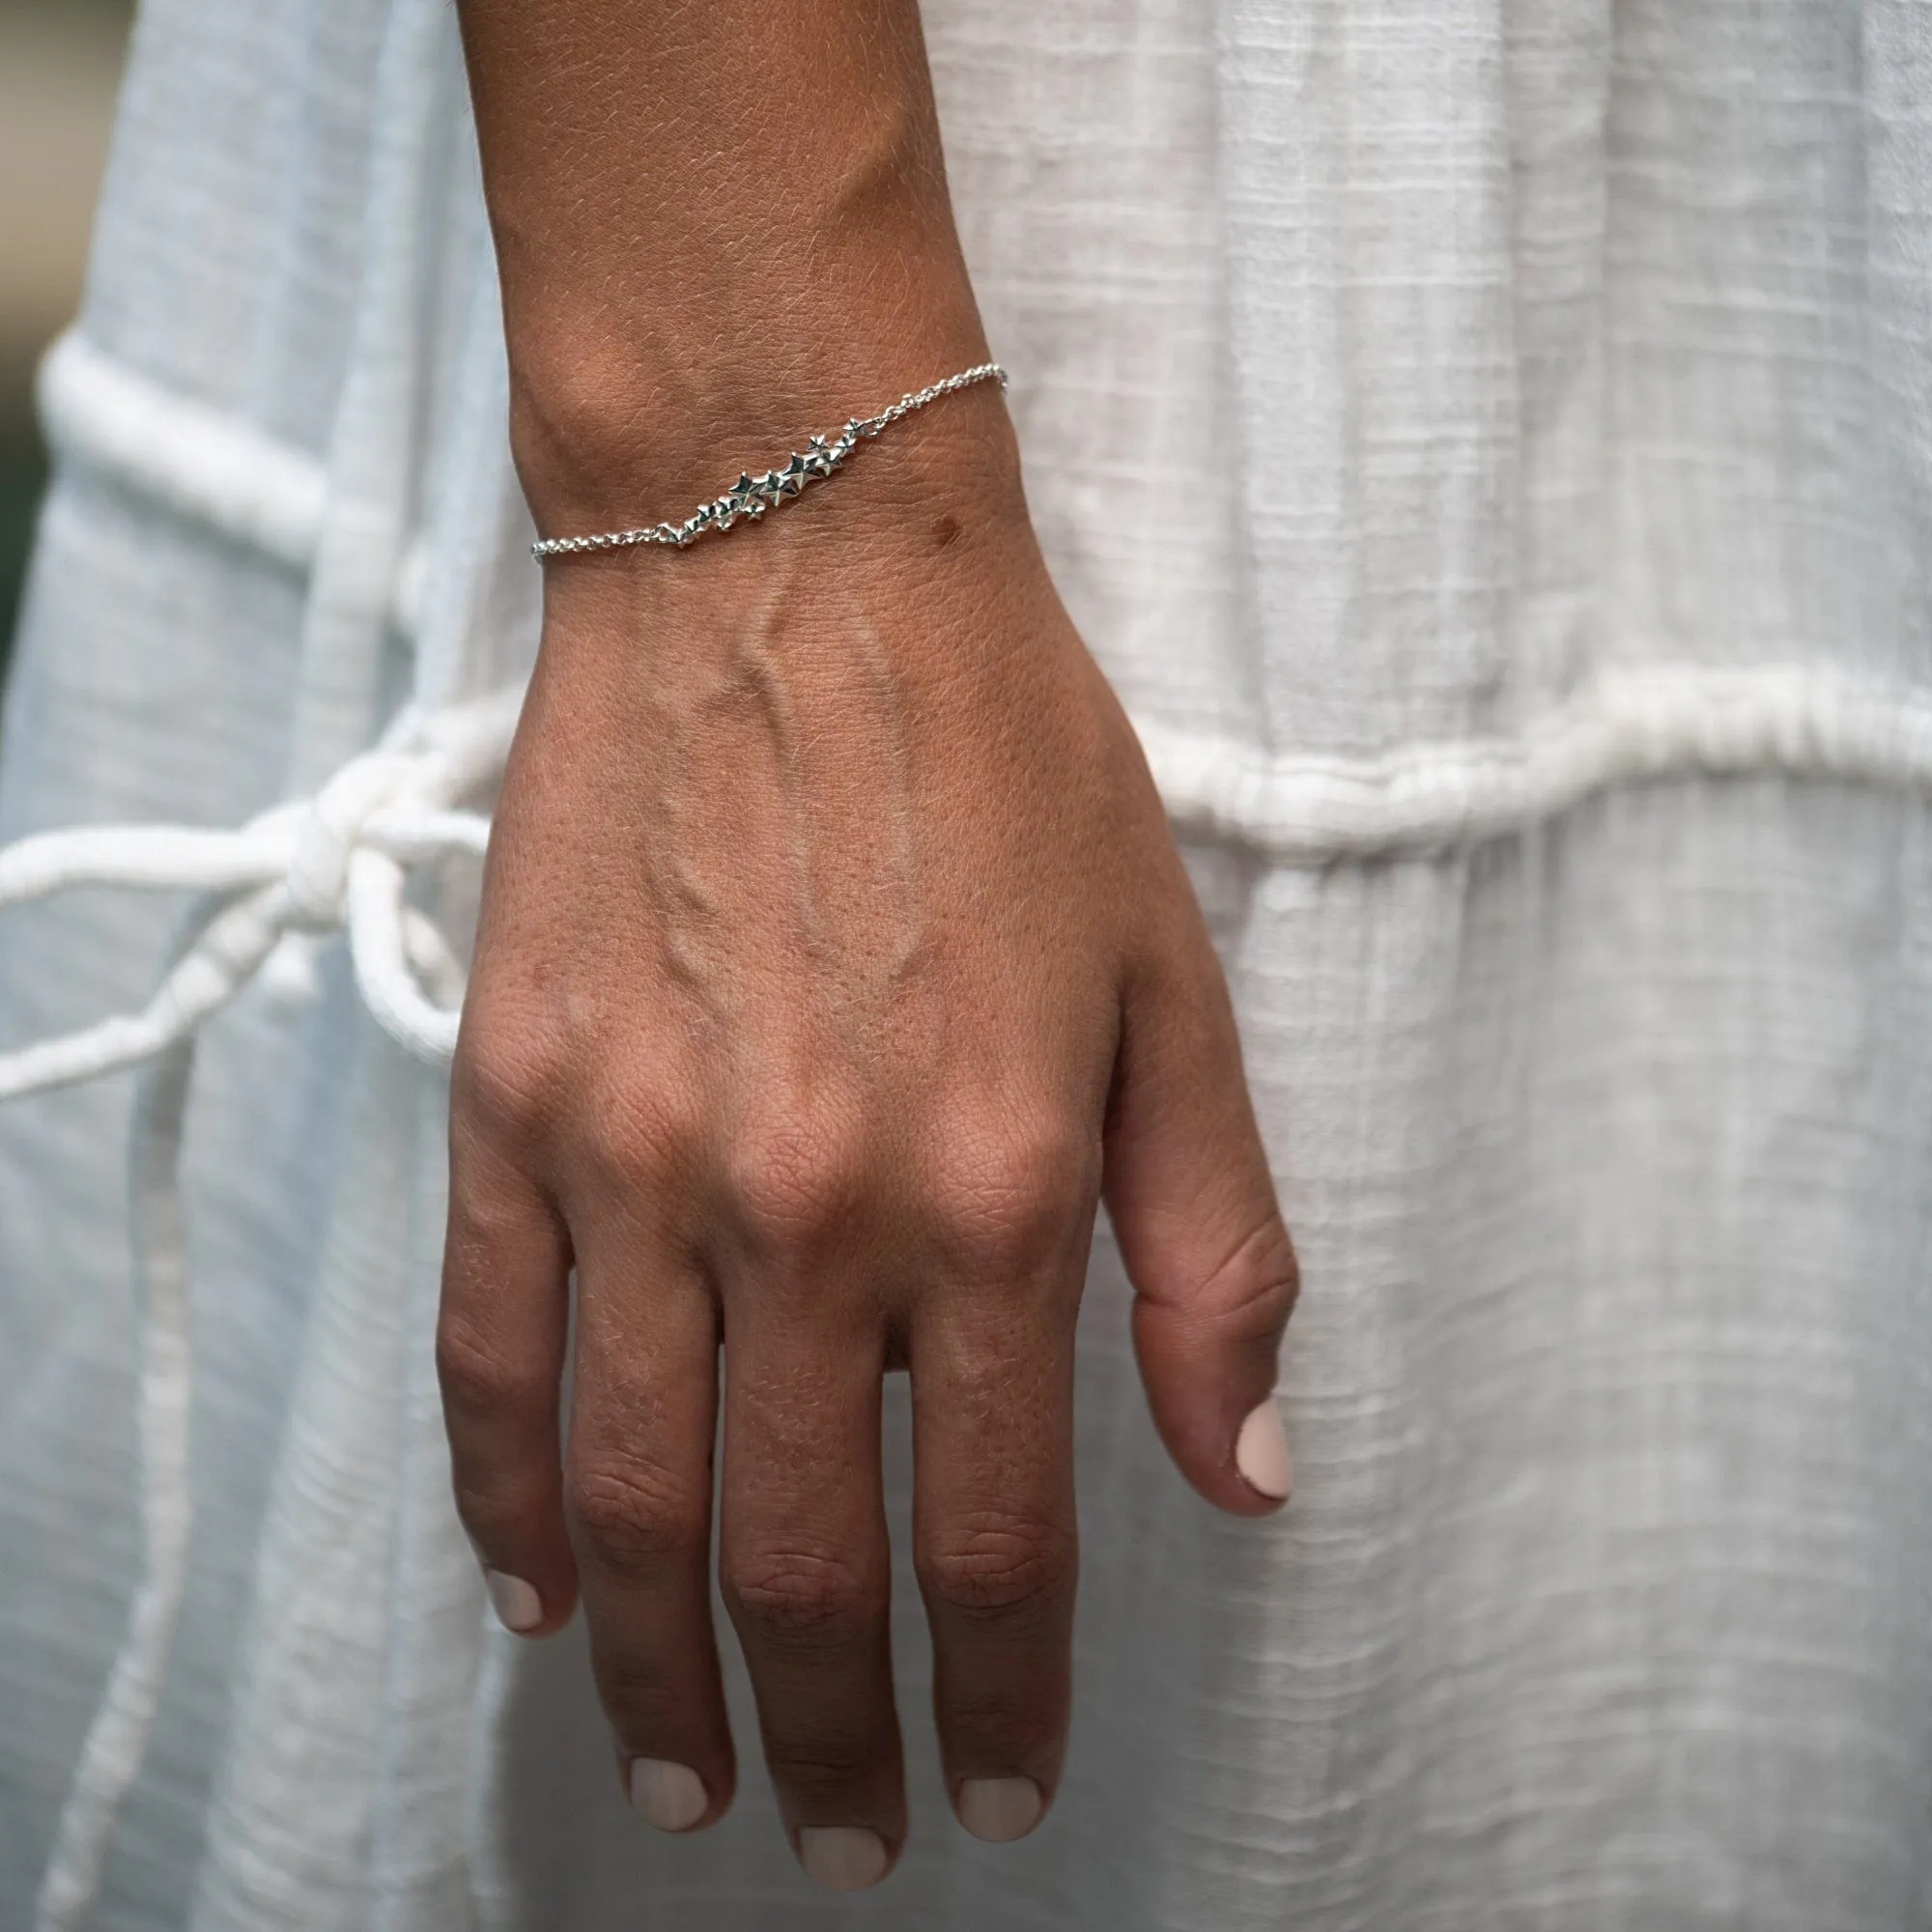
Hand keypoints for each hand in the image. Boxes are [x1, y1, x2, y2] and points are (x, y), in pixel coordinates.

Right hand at [435, 391, 1296, 1888]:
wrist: (792, 561)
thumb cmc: (1004, 758)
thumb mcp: (1172, 991)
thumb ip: (1216, 1252)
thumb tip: (1244, 1475)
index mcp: (998, 1191)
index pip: (997, 1536)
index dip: (1007, 1694)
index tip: (1002, 1782)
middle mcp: (809, 1209)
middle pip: (801, 1562)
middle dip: (829, 1740)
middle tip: (840, 1835)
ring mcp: (637, 1160)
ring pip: (631, 1500)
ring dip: (663, 1676)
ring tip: (687, 1777)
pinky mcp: (516, 1098)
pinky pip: (487, 1355)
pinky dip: (507, 1504)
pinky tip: (547, 1595)